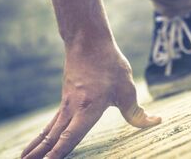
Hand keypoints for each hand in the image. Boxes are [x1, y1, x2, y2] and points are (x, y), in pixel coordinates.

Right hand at [21, 42, 161, 158]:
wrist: (88, 43)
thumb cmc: (110, 65)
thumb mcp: (127, 89)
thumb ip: (137, 112)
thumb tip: (154, 122)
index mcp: (88, 108)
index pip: (70, 136)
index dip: (59, 152)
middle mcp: (72, 109)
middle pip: (53, 137)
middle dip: (40, 155)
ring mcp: (66, 105)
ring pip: (49, 132)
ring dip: (36, 147)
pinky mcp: (65, 102)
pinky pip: (51, 124)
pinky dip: (42, 137)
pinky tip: (36, 144)